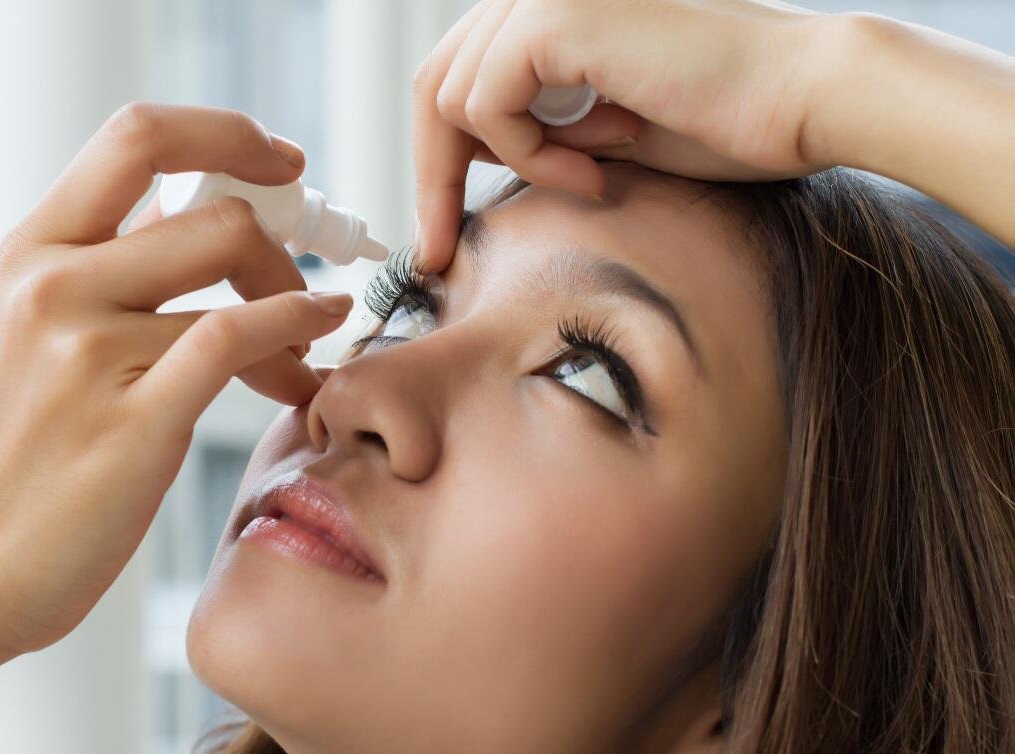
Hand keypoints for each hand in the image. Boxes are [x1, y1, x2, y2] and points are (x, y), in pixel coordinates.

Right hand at [0, 103, 354, 656]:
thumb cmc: (13, 457)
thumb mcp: (34, 333)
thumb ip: (109, 266)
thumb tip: (196, 207)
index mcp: (30, 251)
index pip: (139, 136)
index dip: (227, 133)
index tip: (281, 162)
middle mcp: (53, 285)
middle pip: (213, 209)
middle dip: (281, 240)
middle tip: (302, 281)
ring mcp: (89, 350)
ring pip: (236, 277)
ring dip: (296, 307)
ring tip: (302, 354)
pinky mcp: (134, 418)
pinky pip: (240, 338)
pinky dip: (298, 329)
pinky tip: (313, 349)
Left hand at [414, 0, 835, 270]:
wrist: (802, 100)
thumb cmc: (723, 121)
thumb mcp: (598, 132)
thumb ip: (533, 129)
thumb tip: (466, 160)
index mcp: (546, 10)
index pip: (451, 80)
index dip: (435, 162)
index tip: (436, 236)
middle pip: (432, 86)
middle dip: (433, 177)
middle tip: (440, 248)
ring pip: (449, 98)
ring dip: (515, 161)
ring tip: (595, 175)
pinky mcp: (556, 16)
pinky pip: (487, 105)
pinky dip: (532, 155)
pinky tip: (598, 167)